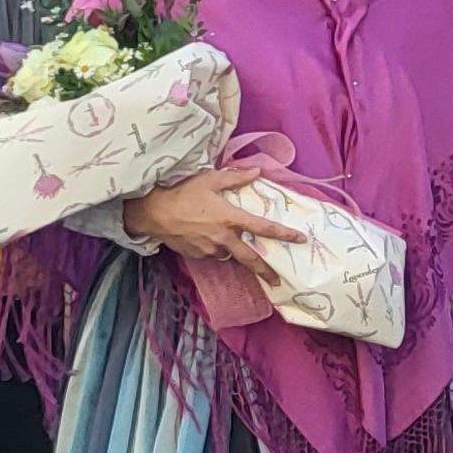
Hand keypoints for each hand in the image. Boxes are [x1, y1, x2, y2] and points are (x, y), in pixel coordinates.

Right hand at [123, 162, 307, 267]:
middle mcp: (223, 238)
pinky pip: (211, 254)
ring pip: (228, 254)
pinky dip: (213, 248)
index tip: (300, 240)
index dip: (284, 234)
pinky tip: (204, 236)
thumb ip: (235, 177)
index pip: (264, 228)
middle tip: (277, 281)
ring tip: (225, 240)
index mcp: (231, 219)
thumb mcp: (209, 179)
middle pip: (251, 259)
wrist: (152, 212)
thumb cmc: (182, 192)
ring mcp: (209, 250)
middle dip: (266, 271)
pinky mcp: (196, 255)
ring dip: (232, 250)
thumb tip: (257, 172)